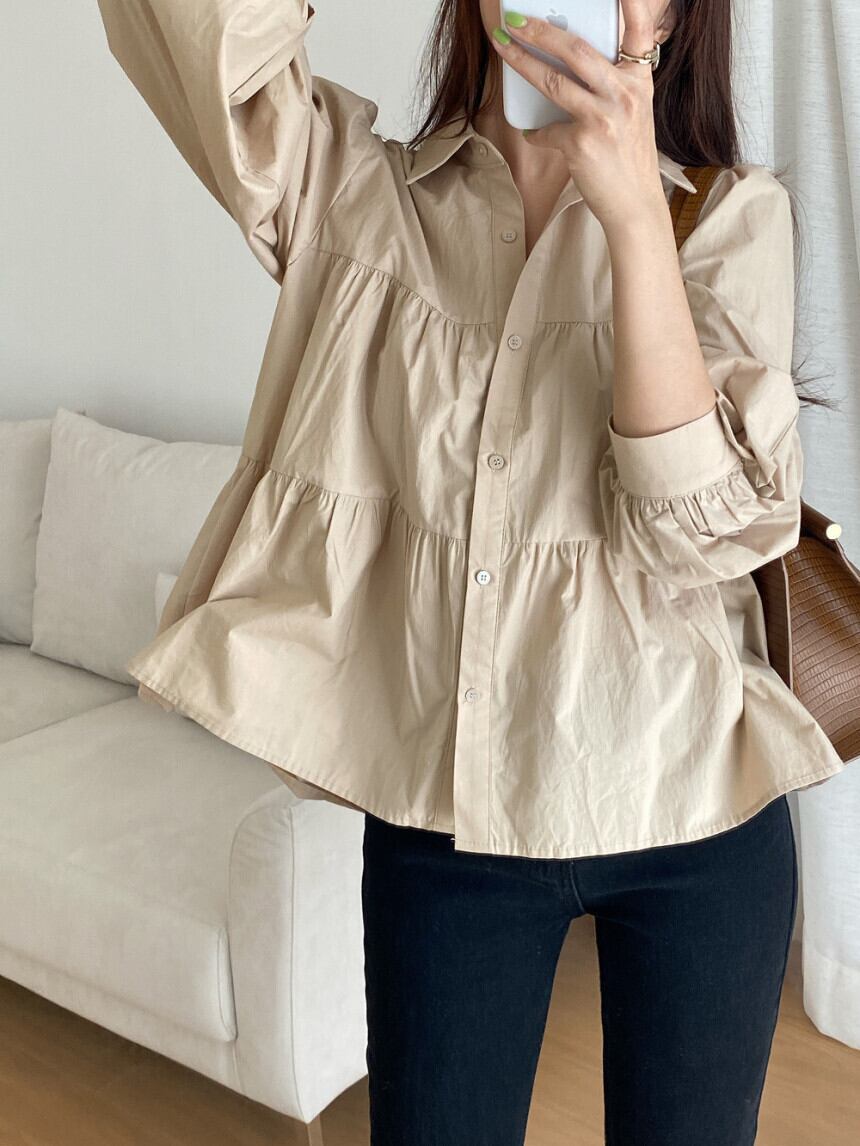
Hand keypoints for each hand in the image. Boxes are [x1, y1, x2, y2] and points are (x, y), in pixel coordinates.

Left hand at [490, 1, 674, 232]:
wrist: (635, 206)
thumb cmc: (629, 160)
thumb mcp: (632, 113)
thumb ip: (612, 86)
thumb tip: (566, 65)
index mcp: (640, 81)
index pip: (638, 30)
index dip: (630, 1)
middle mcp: (625, 94)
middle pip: (577, 50)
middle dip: (541, 29)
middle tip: (516, 18)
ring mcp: (605, 118)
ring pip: (553, 81)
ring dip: (521, 61)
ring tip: (502, 46)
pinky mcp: (582, 143)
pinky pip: (547, 130)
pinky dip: (537, 134)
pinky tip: (535, 136)